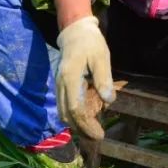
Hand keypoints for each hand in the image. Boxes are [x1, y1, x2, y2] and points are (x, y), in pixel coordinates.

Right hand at [55, 16, 113, 139]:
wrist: (75, 31)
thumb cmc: (90, 43)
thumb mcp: (101, 57)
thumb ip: (104, 78)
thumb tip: (109, 101)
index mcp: (70, 77)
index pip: (75, 108)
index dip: (86, 124)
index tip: (99, 134)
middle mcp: (60, 84)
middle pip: (66, 114)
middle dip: (81, 129)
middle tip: (98, 136)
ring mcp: (58, 85)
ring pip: (63, 112)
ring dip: (76, 124)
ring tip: (92, 130)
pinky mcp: (61, 85)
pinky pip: (64, 105)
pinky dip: (73, 115)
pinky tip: (86, 117)